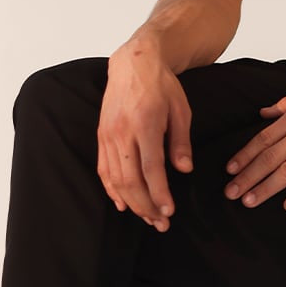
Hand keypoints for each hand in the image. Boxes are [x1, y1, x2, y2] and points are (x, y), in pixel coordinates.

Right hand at [97, 43, 193, 231]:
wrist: (134, 63)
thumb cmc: (162, 85)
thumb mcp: (181, 109)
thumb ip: (181, 141)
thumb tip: (184, 170)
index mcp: (145, 124)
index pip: (150, 168)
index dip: (159, 193)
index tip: (169, 211)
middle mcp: (122, 132)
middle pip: (130, 179)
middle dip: (145, 206)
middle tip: (161, 223)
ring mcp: (108, 135)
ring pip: (115, 179)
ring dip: (131, 203)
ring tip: (147, 218)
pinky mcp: (101, 136)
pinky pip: (103, 169)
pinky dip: (112, 190)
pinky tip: (123, 204)